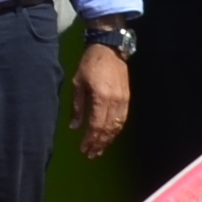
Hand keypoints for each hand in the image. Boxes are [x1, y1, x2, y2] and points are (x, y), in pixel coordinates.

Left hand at [68, 39, 131, 156]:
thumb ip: (77, 106)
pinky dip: (116, 130)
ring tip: (100, 149)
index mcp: (101, 98)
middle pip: (108, 129)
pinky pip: (122, 119)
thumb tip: (74, 126)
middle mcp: (114, 101)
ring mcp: (123, 100)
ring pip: (117, 126)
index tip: (84, 149)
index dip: (90, 140)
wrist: (109, 48)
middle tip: (91, 154)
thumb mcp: (77, 83)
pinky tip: (109, 135)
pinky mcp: (127, 98)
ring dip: (108, 139)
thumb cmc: (90, 64)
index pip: (96, 125)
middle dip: (99, 143)